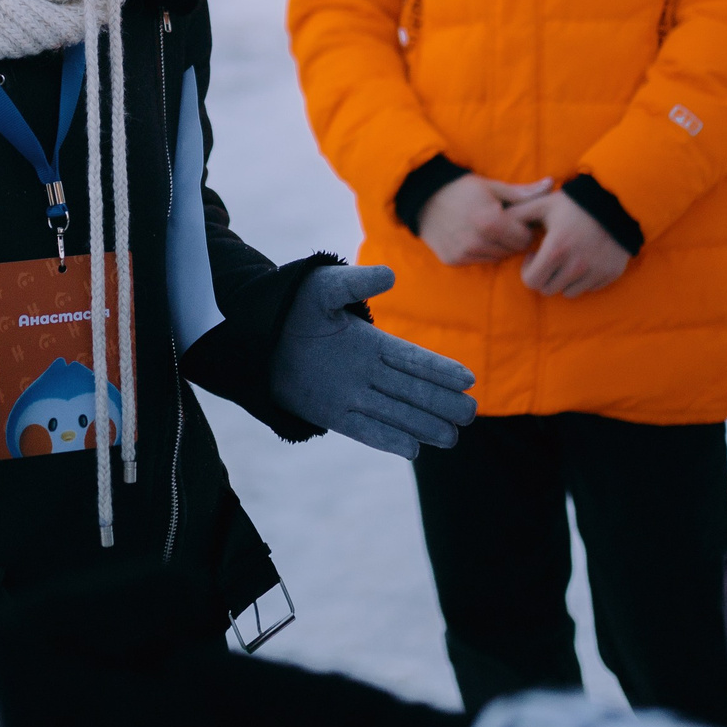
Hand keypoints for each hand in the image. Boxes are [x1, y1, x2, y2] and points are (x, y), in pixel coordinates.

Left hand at [270, 264, 476, 458]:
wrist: (255, 333)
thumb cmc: (293, 305)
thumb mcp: (325, 288)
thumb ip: (357, 283)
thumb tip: (391, 276)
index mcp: (372, 343)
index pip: (413, 359)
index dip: (440, 370)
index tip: (468, 379)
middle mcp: (367, 372)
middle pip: (412, 390)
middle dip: (441, 402)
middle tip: (471, 414)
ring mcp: (351, 394)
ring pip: (395, 413)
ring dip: (422, 425)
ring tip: (453, 438)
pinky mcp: (331, 413)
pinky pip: (364, 430)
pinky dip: (387, 440)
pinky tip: (414, 451)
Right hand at [418, 175, 554, 265]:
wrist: (423, 197)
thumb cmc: (462, 188)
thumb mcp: (493, 187)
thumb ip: (524, 192)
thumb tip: (552, 183)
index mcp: (491, 222)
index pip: (525, 239)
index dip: (524, 229)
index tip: (517, 220)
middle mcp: (478, 241)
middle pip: (512, 250)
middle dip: (513, 239)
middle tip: (504, 226)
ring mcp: (464, 252)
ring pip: (497, 257)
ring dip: (498, 247)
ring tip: (490, 230)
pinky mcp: (453, 260)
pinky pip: (479, 260)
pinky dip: (481, 251)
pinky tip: (474, 236)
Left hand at [506, 190, 631, 298]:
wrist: (617, 202)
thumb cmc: (574, 204)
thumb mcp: (543, 204)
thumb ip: (517, 214)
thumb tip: (496, 222)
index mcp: (556, 250)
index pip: (532, 282)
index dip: (528, 271)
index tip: (534, 256)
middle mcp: (576, 266)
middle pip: (549, 290)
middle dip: (544, 276)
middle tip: (549, 258)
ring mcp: (595, 272)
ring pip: (569, 292)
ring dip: (563, 280)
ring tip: (566, 259)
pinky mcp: (610, 274)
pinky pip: (589, 288)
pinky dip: (583, 279)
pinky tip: (584, 259)